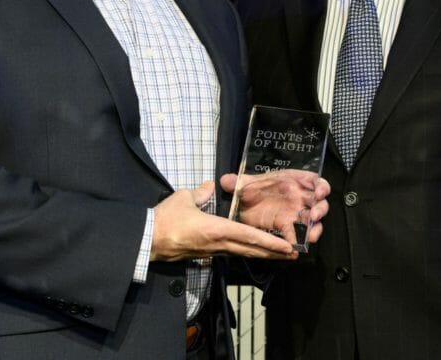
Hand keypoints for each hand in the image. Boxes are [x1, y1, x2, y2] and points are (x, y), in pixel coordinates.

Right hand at [151, 181, 296, 261]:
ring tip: (279, 255)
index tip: (287, 246)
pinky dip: (246, 252)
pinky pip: (231, 253)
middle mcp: (219, 244)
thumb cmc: (166, 219)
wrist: (148, 240)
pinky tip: (252, 251)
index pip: (249, 236)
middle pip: (251, 249)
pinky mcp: (205, 254)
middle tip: (292, 254)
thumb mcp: (184, 198)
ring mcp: (213, 251)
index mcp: (217, 229)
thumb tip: (212, 186)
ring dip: (262, 255)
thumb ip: (201, 192)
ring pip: (242, 253)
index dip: (270, 242)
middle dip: (273, 253)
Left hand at [220, 171, 330, 245]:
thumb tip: (226, 181)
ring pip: (314, 220)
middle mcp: (298, 196)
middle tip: (314, 215)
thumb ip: (237, 182)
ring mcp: (295, 212)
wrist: (242, 205)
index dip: (321, 185)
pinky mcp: (288, 226)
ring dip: (316, 227)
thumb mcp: (243, 184)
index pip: (313, 180)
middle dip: (321, 209)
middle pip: (319, 202)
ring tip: (311, 236)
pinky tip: (297, 245)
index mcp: (292, 181)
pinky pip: (299, 233)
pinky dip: (301, 240)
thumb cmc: (250, 190)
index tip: (320, 191)